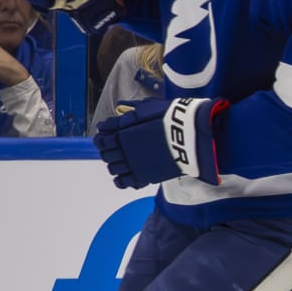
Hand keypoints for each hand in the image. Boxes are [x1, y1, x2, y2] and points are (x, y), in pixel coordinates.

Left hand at [93, 97, 223, 189]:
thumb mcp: (150, 108)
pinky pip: (123, 182)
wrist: (189, 137)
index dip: (102, 138)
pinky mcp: (143, 176)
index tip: (106, 137)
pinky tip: (125, 176)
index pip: (102, 138)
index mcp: (123, 131)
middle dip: (108, 152)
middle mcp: (124, 148)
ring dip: (115, 165)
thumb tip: (120, 108)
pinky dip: (121, 180)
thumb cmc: (173, 120)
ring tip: (123, 162)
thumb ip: (132, 110)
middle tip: (115, 150)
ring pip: (112, 168)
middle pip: (105, 154)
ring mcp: (132, 163)